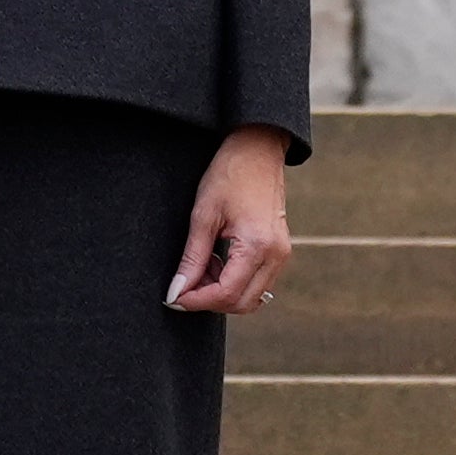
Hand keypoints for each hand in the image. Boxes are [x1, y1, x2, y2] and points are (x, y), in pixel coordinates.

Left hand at [165, 125, 293, 313]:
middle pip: (242, 303)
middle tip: (183, 285)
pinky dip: (234, 281)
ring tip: (200, 267)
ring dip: (222, 291)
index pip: (227, 294)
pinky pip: (257, 281)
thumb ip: (192, 258)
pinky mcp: (279, 251)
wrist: (257, 151)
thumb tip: (177, 291)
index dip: (197, 301)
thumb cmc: (229, 175)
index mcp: (258, 246)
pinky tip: (216, 261)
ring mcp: (281, 255)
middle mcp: (276, 256)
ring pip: (251, 296)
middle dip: (210, 301)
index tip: (174, 297)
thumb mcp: (202, 216)